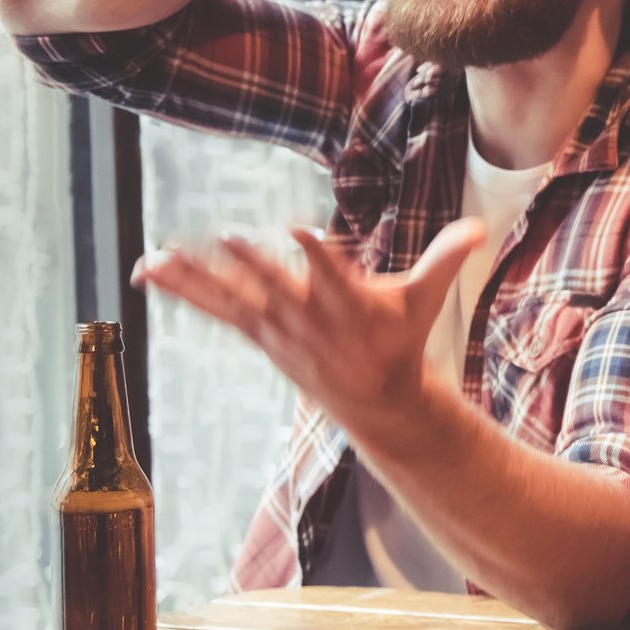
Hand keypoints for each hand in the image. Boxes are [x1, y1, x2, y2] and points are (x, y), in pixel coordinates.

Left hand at [132, 218, 486, 456]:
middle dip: (253, 264)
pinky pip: (215, 307)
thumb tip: (479, 228)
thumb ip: (446, 258)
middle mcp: (309, 316)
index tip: (300, 232)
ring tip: (155, 255)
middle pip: (276, 285)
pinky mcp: (260, 332)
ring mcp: (279, 327)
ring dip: (194, 276)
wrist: (377, 400)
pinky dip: (182, 288)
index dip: (316, 255)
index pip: (333, 275)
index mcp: (350, 304)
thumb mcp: (427, 299)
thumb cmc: (400, 340)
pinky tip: (150, 270)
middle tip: (229, 237)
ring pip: (232, 297)